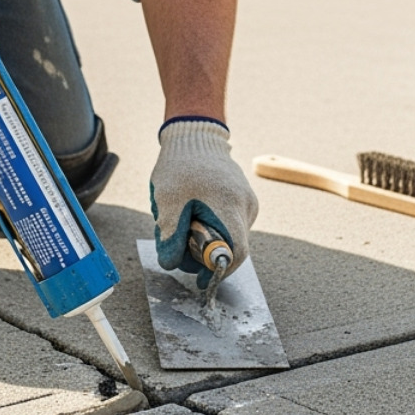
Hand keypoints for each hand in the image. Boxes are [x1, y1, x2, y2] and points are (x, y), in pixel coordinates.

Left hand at [150, 118, 258, 286]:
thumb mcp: (167, 201)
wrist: (195, 135)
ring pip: (230, 236)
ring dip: (208, 240)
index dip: (219, 272)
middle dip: (206, 255)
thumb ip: (169, 235)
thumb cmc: (180, 166)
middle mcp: (246, 206)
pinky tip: (194, 214)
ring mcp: (248, 202)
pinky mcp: (244, 199)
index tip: (200, 279)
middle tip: (180, 248)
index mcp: (230, 207)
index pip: (236, 253)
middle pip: (232, 247)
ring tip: (184, 223)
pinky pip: (230, 224)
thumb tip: (172, 264)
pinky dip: (213, 228)